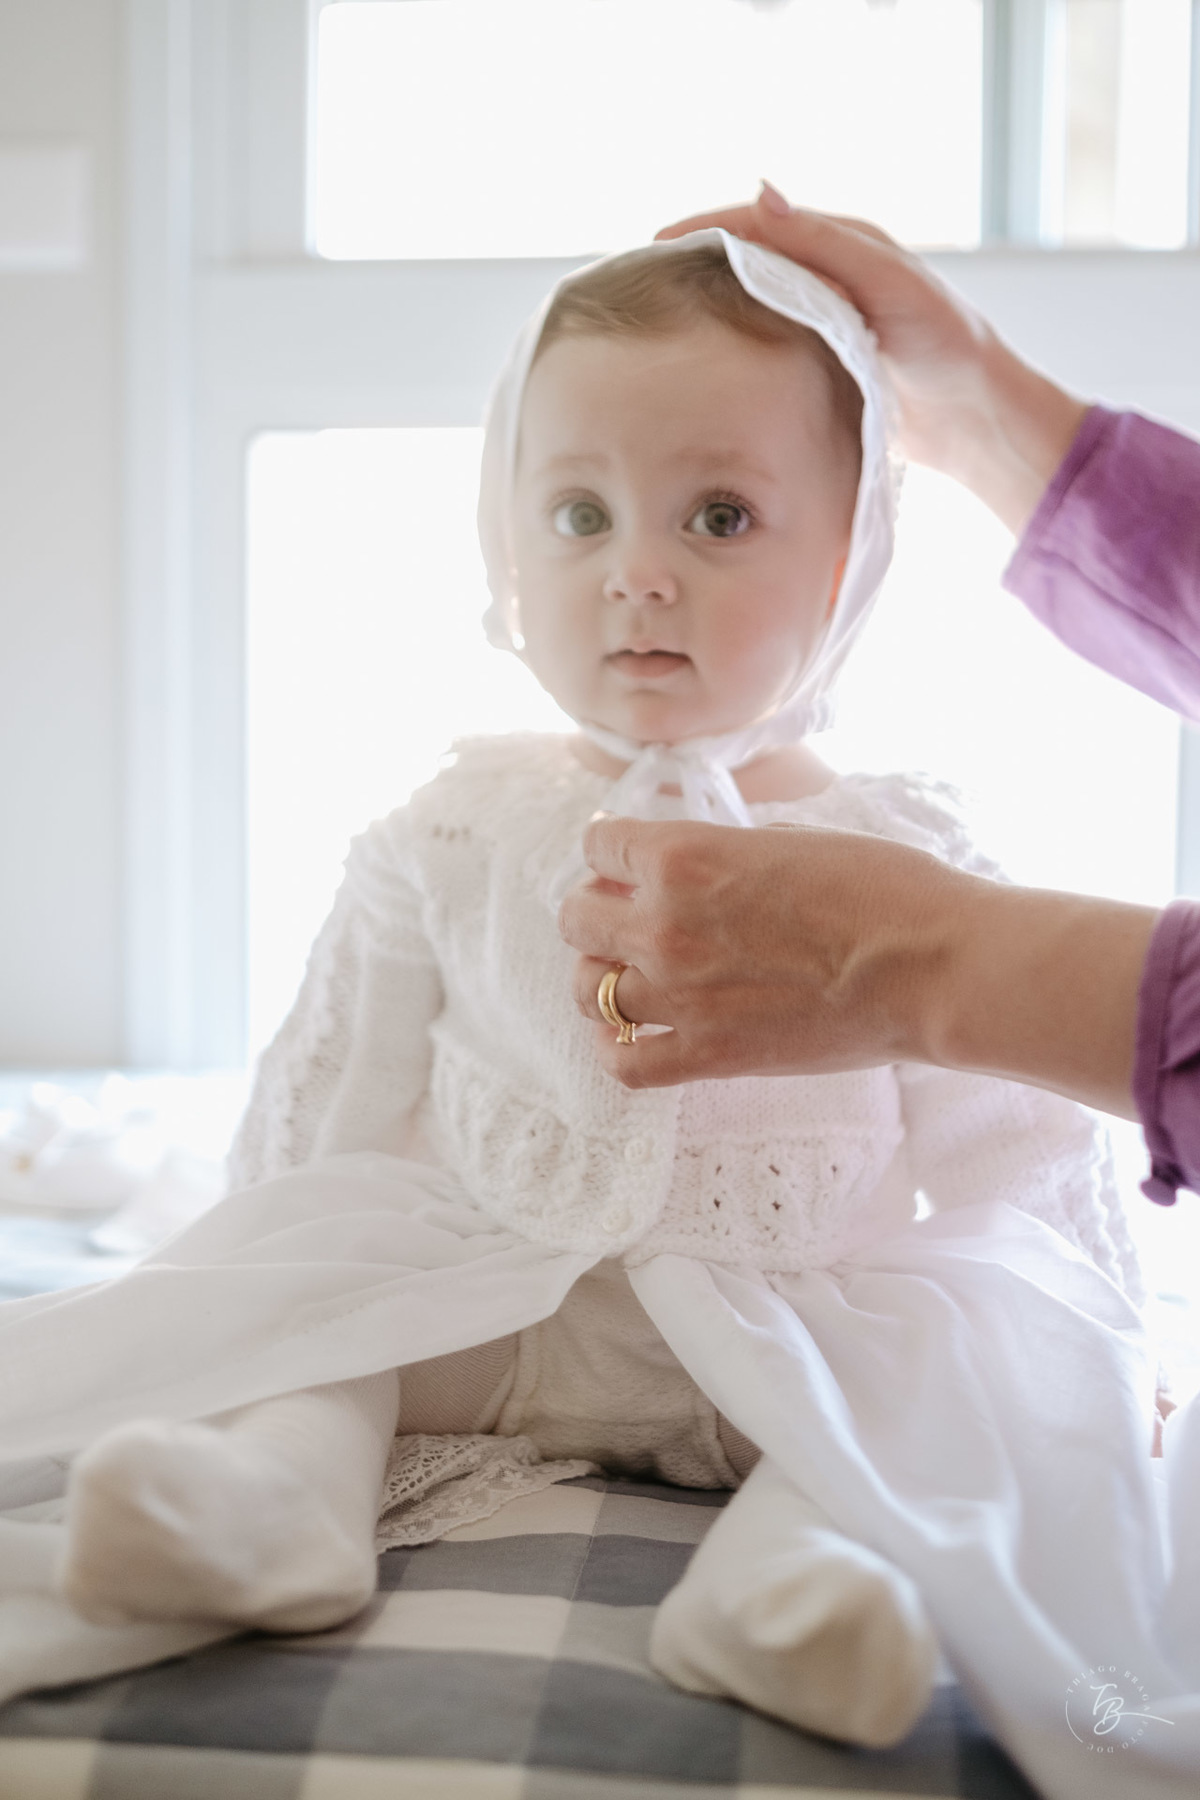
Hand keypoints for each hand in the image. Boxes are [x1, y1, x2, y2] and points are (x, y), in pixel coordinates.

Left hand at [559, 816, 1155, 1114]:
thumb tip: (699, 861)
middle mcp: (664, 924)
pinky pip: (623, 1062)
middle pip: (577, 917)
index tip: (629, 862)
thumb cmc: (882, 890)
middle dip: (596, 909)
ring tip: (625, 974)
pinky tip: (630, 1035)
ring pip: (587, 989)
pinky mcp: (707, 1055)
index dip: (614, 851)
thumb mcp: (790, 839)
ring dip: (599, 976)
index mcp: (684, 856)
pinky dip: (614, 1048)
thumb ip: (725, 851)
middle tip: (624, 915)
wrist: (930, 966)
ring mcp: (680, 996)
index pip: (599, 845)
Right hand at [657, 185, 1088, 534]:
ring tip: (651, 325)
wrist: (975, 420)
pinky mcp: (816, 367)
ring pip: (744, 305)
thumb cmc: (944, 344)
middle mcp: (825, 277)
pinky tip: (695, 369)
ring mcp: (818, 324)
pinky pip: (758, 349)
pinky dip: (724, 351)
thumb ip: (828, 244)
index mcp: (841, 244)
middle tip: (637, 287)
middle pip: (741, 260)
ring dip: (701, 310)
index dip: (699, 230)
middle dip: (689, 268)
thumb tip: (763, 194)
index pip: (754, 222)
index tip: (650, 249)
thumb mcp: (889, 283)